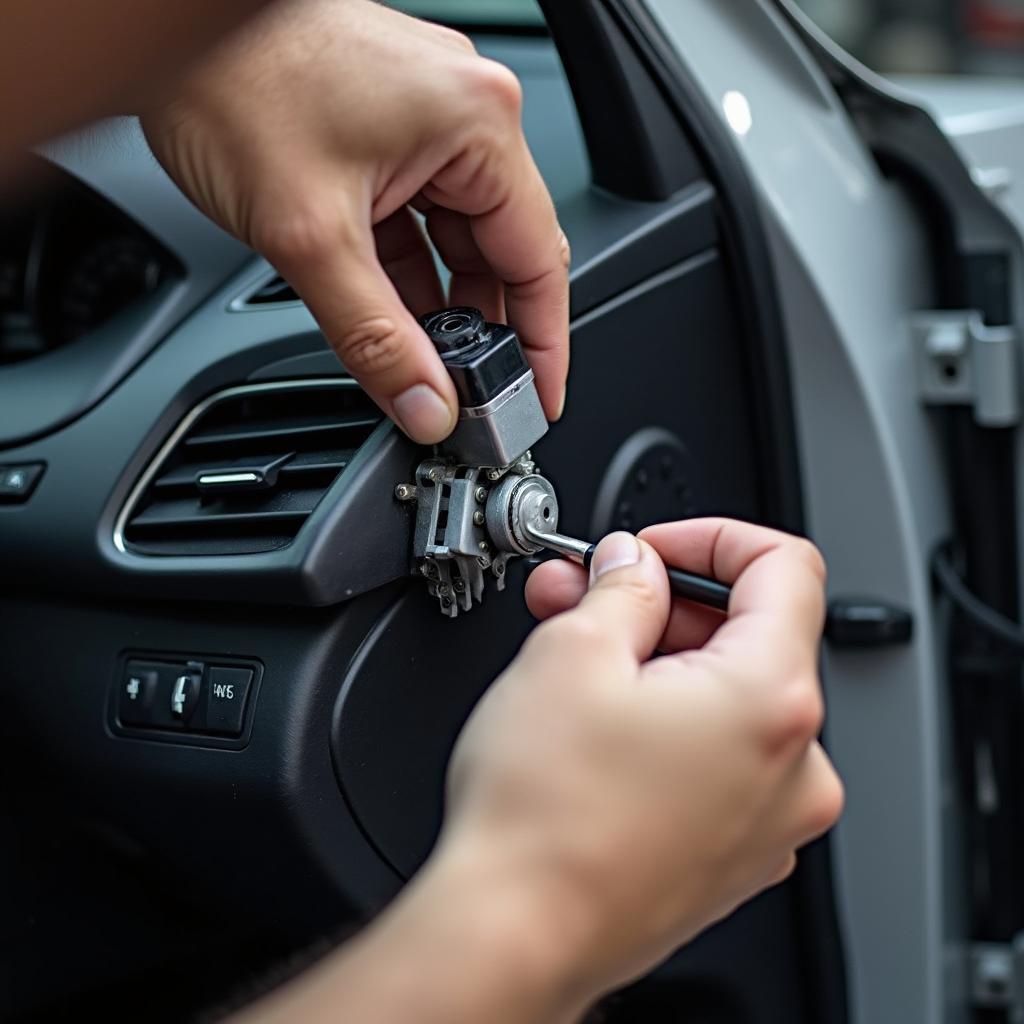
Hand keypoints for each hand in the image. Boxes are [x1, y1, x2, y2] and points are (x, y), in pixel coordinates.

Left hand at [141, 0, 569, 442]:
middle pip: (500, 251)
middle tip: (469, 394)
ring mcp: (424, 118)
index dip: (543, 343)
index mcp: (476, 122)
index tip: (539, 397)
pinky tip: (391, 311)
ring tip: (422, 359)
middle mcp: (463, 112)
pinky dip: (406, 270)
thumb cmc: (229, 76)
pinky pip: (417, 217)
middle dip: (484, 329)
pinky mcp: (386, 127)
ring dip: (438, 302)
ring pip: (455, 239)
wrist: (159, 23)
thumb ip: (375, 338)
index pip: (539, 259)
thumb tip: (425, 403)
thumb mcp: (310, 236)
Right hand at [439, 520, 843, 999]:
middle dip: (660, 602)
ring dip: (654, 660)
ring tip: (573, 655)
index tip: (652, 548)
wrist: (516, 934)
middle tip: (584, 594)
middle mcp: (793, 765)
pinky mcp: (732, 850)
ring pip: (723, 697)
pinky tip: (598, 719)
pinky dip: (665, 720)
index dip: (710, 536)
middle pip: (747, 634)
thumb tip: (633, 566)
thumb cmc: (544, 817)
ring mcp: (768, 818)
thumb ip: (620, 587)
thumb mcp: (572, 652)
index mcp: (771, 699)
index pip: (784, 566)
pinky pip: (714, 755)